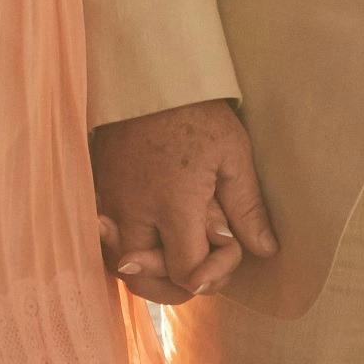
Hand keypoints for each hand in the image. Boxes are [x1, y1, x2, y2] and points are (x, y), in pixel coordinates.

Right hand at [90, 99, 278, 305]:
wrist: (148, 78)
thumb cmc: (196, 113)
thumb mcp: (232, 154)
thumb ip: (247, 208)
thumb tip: (265, 249)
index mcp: (173, 204)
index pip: (188, 272)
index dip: (213, 273)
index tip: (229, 244)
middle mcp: (135, 212)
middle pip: (144, 281)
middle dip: (177, 285)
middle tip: (203, 266)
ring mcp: (111, 204)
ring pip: (122, 266)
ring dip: (152, 272)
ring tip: (179, 255)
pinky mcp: (98, 193)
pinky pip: (108, 243)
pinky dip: (131, 251)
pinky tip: (153, 239)